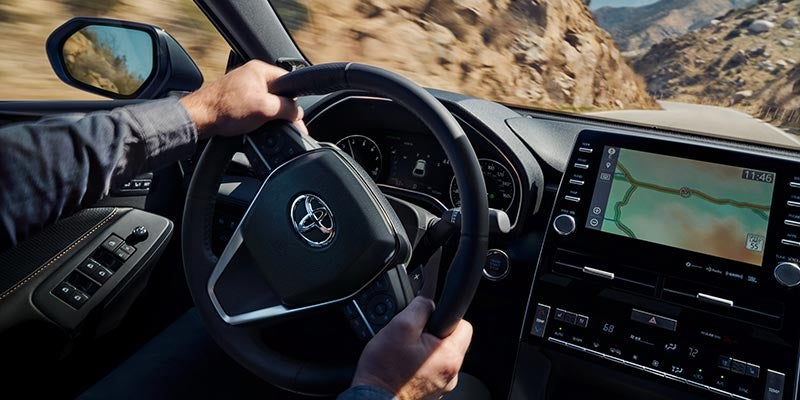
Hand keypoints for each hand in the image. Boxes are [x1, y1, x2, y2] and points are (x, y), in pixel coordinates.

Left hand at [179, 60, 306, 138]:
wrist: (199, 119)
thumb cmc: (225, 109)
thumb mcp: (266, 109)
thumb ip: (287, 109)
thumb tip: (298, 114)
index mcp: (260, 70)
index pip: (289, 83)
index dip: (293, 101)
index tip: (295, 116)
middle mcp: (251, 75)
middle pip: (278, 95)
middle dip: (280, 111)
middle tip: (277, 124)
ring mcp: (242, 87)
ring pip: (266, 104)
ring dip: (267, 117)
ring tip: (259, 126)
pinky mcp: (235, 100)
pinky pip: (254, 109)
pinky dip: (255, 119)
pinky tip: (250, 127)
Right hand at [352, 297, 472, 399]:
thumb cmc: (384, 370)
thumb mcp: (400, 326)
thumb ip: (420, 308)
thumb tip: (429, 300)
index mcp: (450, 356)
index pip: (464, 325)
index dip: (446, 316)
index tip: (430, 319)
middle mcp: (451, 374)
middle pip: (451, 342)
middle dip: (433, 334)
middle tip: (411, 337)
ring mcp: (441, 385)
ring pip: (439, 357)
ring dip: (425, 351)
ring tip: (404, 353)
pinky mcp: (431, 392)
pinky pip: (431, 371)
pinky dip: (419, 366)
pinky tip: (403, 366)